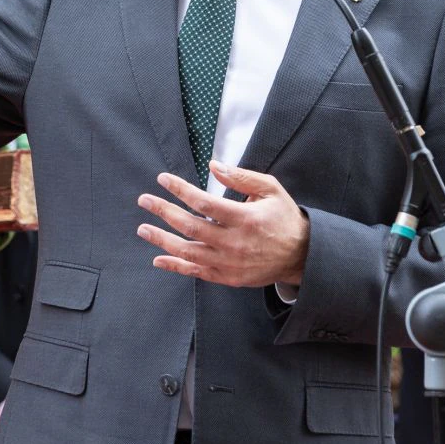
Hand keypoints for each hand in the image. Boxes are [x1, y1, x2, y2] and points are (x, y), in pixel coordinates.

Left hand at [136, 162, 310, 287]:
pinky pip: (197, 272)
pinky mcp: (228, 277)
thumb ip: (242, 177)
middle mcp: (235, 243)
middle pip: (190, 226)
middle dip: (163, 211)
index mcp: (245, 219)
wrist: (302, 256)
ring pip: (189, 252)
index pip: (204, 203)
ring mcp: (230, 263)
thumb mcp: (271, 190)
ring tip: (142, 229)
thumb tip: (213, 165)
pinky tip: (158, 259)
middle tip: (144, 200)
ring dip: (162, 240)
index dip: (180, 190)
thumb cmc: (284, 218)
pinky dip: (175, 266)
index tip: (163, 179)